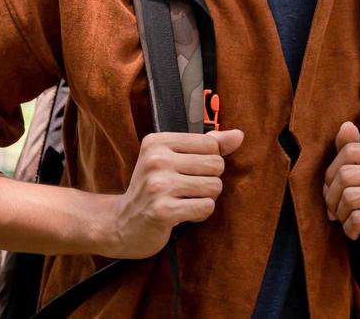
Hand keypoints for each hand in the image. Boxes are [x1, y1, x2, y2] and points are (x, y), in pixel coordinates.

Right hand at [104, 128, 242, 258]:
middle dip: (209, 180)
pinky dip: (200, 213)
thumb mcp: (173, 159)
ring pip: (214, 186)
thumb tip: (238, 136)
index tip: (190, 170)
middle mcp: (156, 160)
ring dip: (206, 198)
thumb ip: (207, 146)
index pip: (210, 144)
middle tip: (189, 189)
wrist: (121, 224)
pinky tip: (183, 214)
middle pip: (215, 164)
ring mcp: (158, 185)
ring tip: (186, 201)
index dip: (209, 160)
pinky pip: (206, 207)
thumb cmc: (153, 188)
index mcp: (157, 141)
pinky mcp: (163, 210)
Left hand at [322, 121, 359, 273]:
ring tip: (346, 220)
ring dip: (340, 214)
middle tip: (334, 210)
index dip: (331, 172)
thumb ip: (352, 152)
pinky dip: (349, 229)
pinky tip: (355, 232)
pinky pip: (359, 219)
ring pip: (350, 197)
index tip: (331, 189)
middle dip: (331, 196)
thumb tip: (346, 126)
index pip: (350, 151)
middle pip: (347, 174)